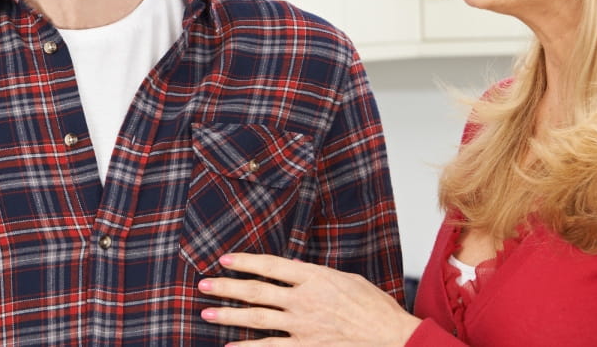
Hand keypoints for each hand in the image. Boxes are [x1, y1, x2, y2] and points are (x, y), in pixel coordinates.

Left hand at [198, 253, 420, 346]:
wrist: (393, 337)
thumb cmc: (374, 307)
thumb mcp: (345, 279)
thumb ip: (315, 275)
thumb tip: (292, 271)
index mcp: (315, 278)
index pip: (271, 266)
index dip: (245, 262)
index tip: (225, 259)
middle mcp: (304, 300)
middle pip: (256, 291)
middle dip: (226, 287)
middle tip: (203, 284)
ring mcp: (303, 326)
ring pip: (257, 319)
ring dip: (228, 315)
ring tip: (206, 312)